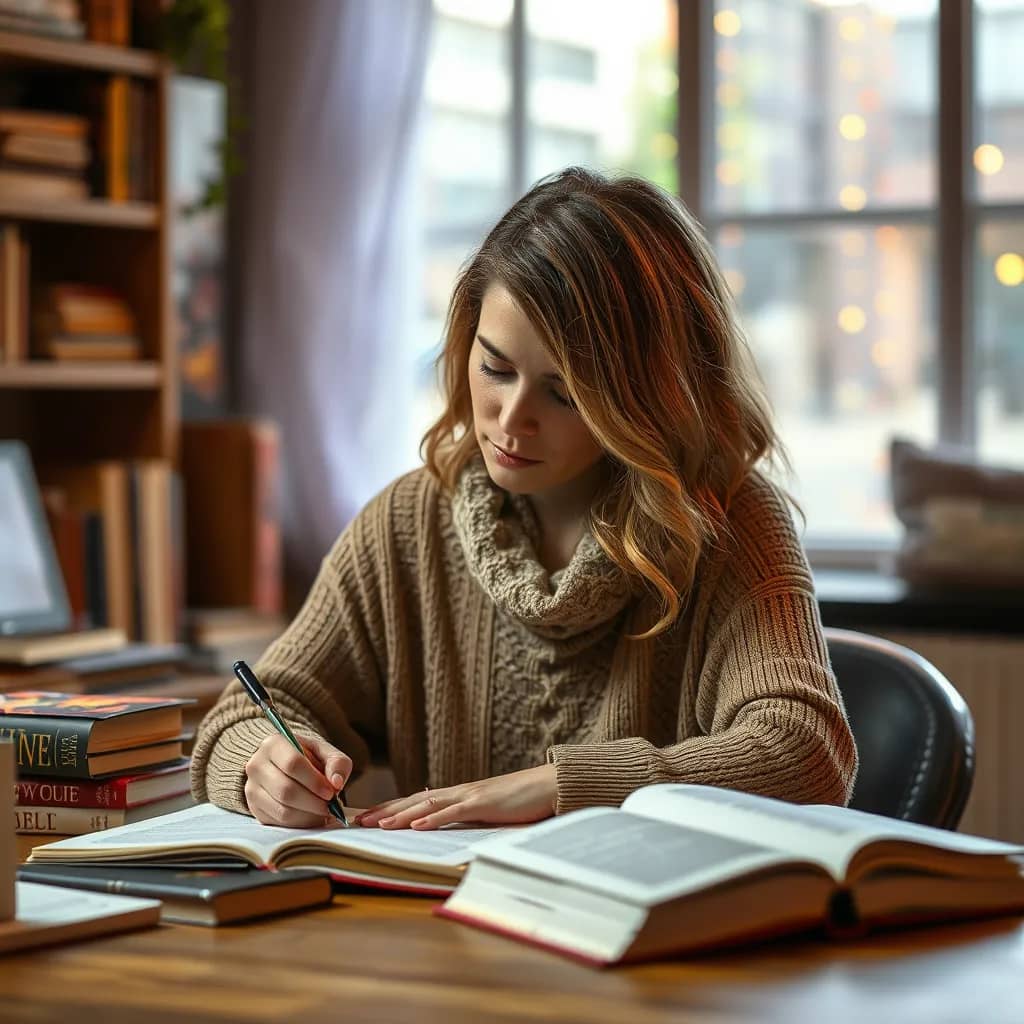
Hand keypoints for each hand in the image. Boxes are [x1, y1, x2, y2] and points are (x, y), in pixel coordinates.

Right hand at [244, 733, 351, 827]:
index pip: (292, 764)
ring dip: (308, 815)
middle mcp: (256, 765)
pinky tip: (312, 817)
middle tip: (330, 806)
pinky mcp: (255, 809)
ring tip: (324, 812)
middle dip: (313, 802)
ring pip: (282, 810)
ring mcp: (252, 789)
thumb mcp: (325, 753)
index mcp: (274, 744)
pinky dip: (300, 823)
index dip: (314, 781)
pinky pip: (279, 823)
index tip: (331, 792)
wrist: (287, 767)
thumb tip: (336, 782)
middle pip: (286, 790)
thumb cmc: (308, 758)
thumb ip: (337, 763)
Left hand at [355, 764, 557, 829]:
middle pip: (414, 800)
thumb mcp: (488, 812)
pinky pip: (454, 812)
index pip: (418, 801)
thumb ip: (467, 817)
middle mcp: (459, 792)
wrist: (548, 786)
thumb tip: (446, 827)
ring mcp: (470, 796)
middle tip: (358, 821)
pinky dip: (434, 817)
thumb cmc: (521, 801)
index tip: (368, 818)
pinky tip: (417, 825)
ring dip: (401, 814)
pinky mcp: (484, 803)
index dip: (392, 808)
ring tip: (378, 824)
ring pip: (428, 804)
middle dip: (386, 811)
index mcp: (458, 796)